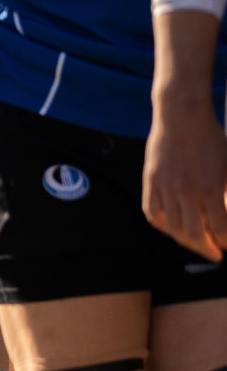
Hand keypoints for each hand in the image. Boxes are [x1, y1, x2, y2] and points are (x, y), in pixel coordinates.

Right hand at [144, 108, 226, 260]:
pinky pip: (152, 213)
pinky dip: (161, 226)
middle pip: (195, 234)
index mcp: (211, 188)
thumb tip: (224, 216)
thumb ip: (226, 193)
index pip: (220, 228)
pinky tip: (170, 229)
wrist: (182, 116)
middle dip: (206, 249)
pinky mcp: (150, 182)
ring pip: (172, 228)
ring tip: (194, 243)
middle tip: (214, 254)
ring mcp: (166, 188)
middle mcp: (187, 192)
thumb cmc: (210, 138)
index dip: (225, 242)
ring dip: (185, 241)